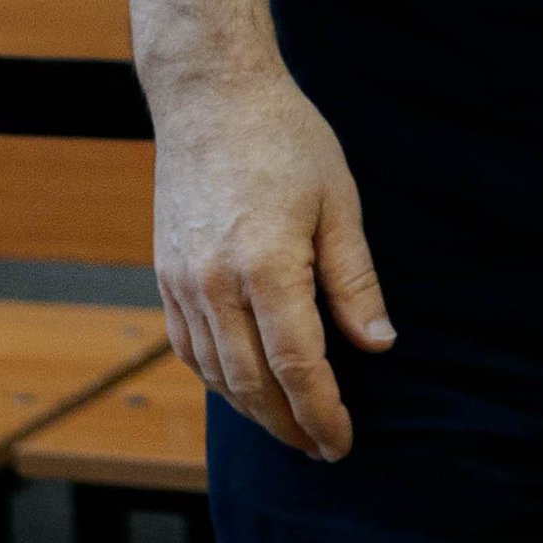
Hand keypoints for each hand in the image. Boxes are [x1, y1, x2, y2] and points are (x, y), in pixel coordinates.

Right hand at [148, 66, 394, 459]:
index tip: (342, 443)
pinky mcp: (165, 273)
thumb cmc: (285, 139)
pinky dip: (216, 378)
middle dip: (290, 425)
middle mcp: (217, 283)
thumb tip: (377, 345)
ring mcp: (184, 281)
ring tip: (289, 424)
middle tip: (320, 448)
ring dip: (253, 410)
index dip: (322, 413)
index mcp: (268, 266)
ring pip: (216, 374)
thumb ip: (354, 280)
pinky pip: (187, 348)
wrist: (211, 94)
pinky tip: (243, 385)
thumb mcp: (338, 201)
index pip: (298, 367)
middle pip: (254, 384)